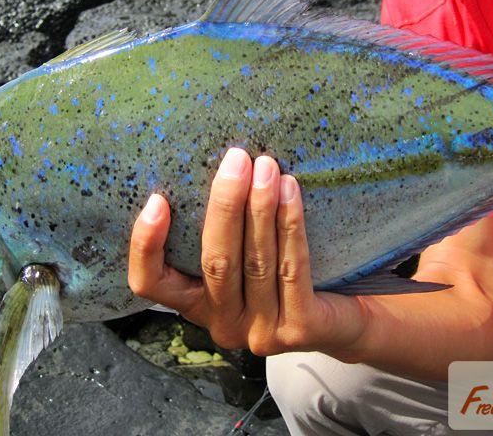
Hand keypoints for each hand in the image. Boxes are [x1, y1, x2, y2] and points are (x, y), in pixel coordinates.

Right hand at [128, 147, 367, 357]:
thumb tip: (215, 164)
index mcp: (197, 305)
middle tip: (236, 159)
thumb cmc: (283, 275)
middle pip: (215, 262)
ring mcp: (260, 332)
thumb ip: (222, 230)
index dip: (146, 246)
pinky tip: (291, 191)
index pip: (150, 283)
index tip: (157, 200)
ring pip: (255, 262)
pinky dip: (290, 225)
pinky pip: (292, 269)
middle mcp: (223, 325)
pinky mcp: (298, 330)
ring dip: (260, 207)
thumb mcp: (243, 257)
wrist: (346, 320)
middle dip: (225, 204)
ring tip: (266, 166)